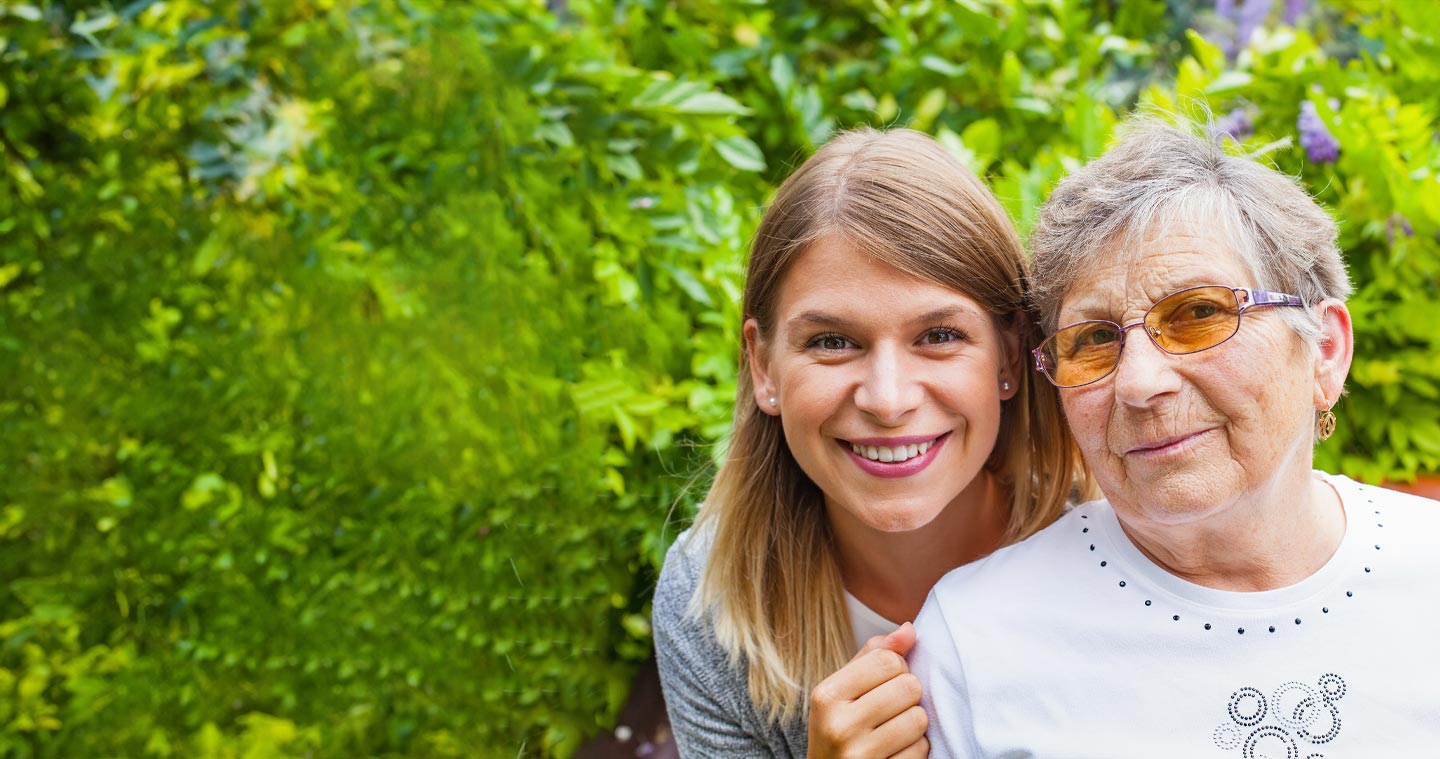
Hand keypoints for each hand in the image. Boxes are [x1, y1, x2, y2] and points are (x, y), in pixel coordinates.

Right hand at [806, 622, 928, 758]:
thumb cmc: (840, 727)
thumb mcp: (843, 690)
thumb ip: (874, 656)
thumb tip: (909, 630)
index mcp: (827, 695)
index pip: (888, 660)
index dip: (897, 668)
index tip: (886, 682)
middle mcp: (839, 725)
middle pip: (908, 687)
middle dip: (908, 696)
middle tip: (891, 709)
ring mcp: (860, 755)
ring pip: (919, 718)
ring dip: (914, 723)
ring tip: (893, 730)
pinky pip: (921, 749)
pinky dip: (915, 749)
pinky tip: (895, 751)